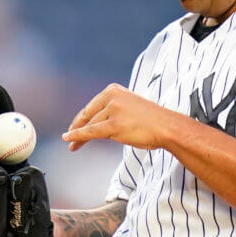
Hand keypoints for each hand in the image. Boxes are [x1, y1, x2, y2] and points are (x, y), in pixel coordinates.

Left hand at [62, 84, 183, 150]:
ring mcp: (112, 110)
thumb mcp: (128, 108)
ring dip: (80, 137)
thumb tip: (94, 124)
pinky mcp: (113, 125)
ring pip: (90, 126)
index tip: (73, 127)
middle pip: (88, 115)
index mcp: (113, 90)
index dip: (81, 119)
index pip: (92, 106)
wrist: (167, 127)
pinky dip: (78, 136)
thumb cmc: (151, 121)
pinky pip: (91, 132)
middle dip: (77, 128)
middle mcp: (111, 97)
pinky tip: (68, 139)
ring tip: (73, 146)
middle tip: (69, 138)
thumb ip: (112, 110)